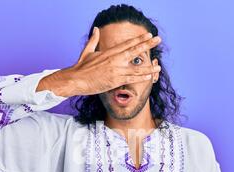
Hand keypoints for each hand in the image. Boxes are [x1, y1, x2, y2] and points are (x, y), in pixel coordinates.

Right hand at [38, 27, 161, 96]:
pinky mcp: (115, 80)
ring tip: (159, 66)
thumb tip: (96, 29)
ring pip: (135, 68)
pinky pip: (131, 79)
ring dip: (148, 67)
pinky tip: (149, 77)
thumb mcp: (87, 51)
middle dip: (147, 45)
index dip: (139, 39)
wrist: (75, 80)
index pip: (127, 43)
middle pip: (134, 50)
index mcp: (108, 52)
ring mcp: (115, 70)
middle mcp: (114, 59)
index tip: (148, 35)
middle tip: (158, 39)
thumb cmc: (80, 67)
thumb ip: (93, 40)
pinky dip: (141, 78)